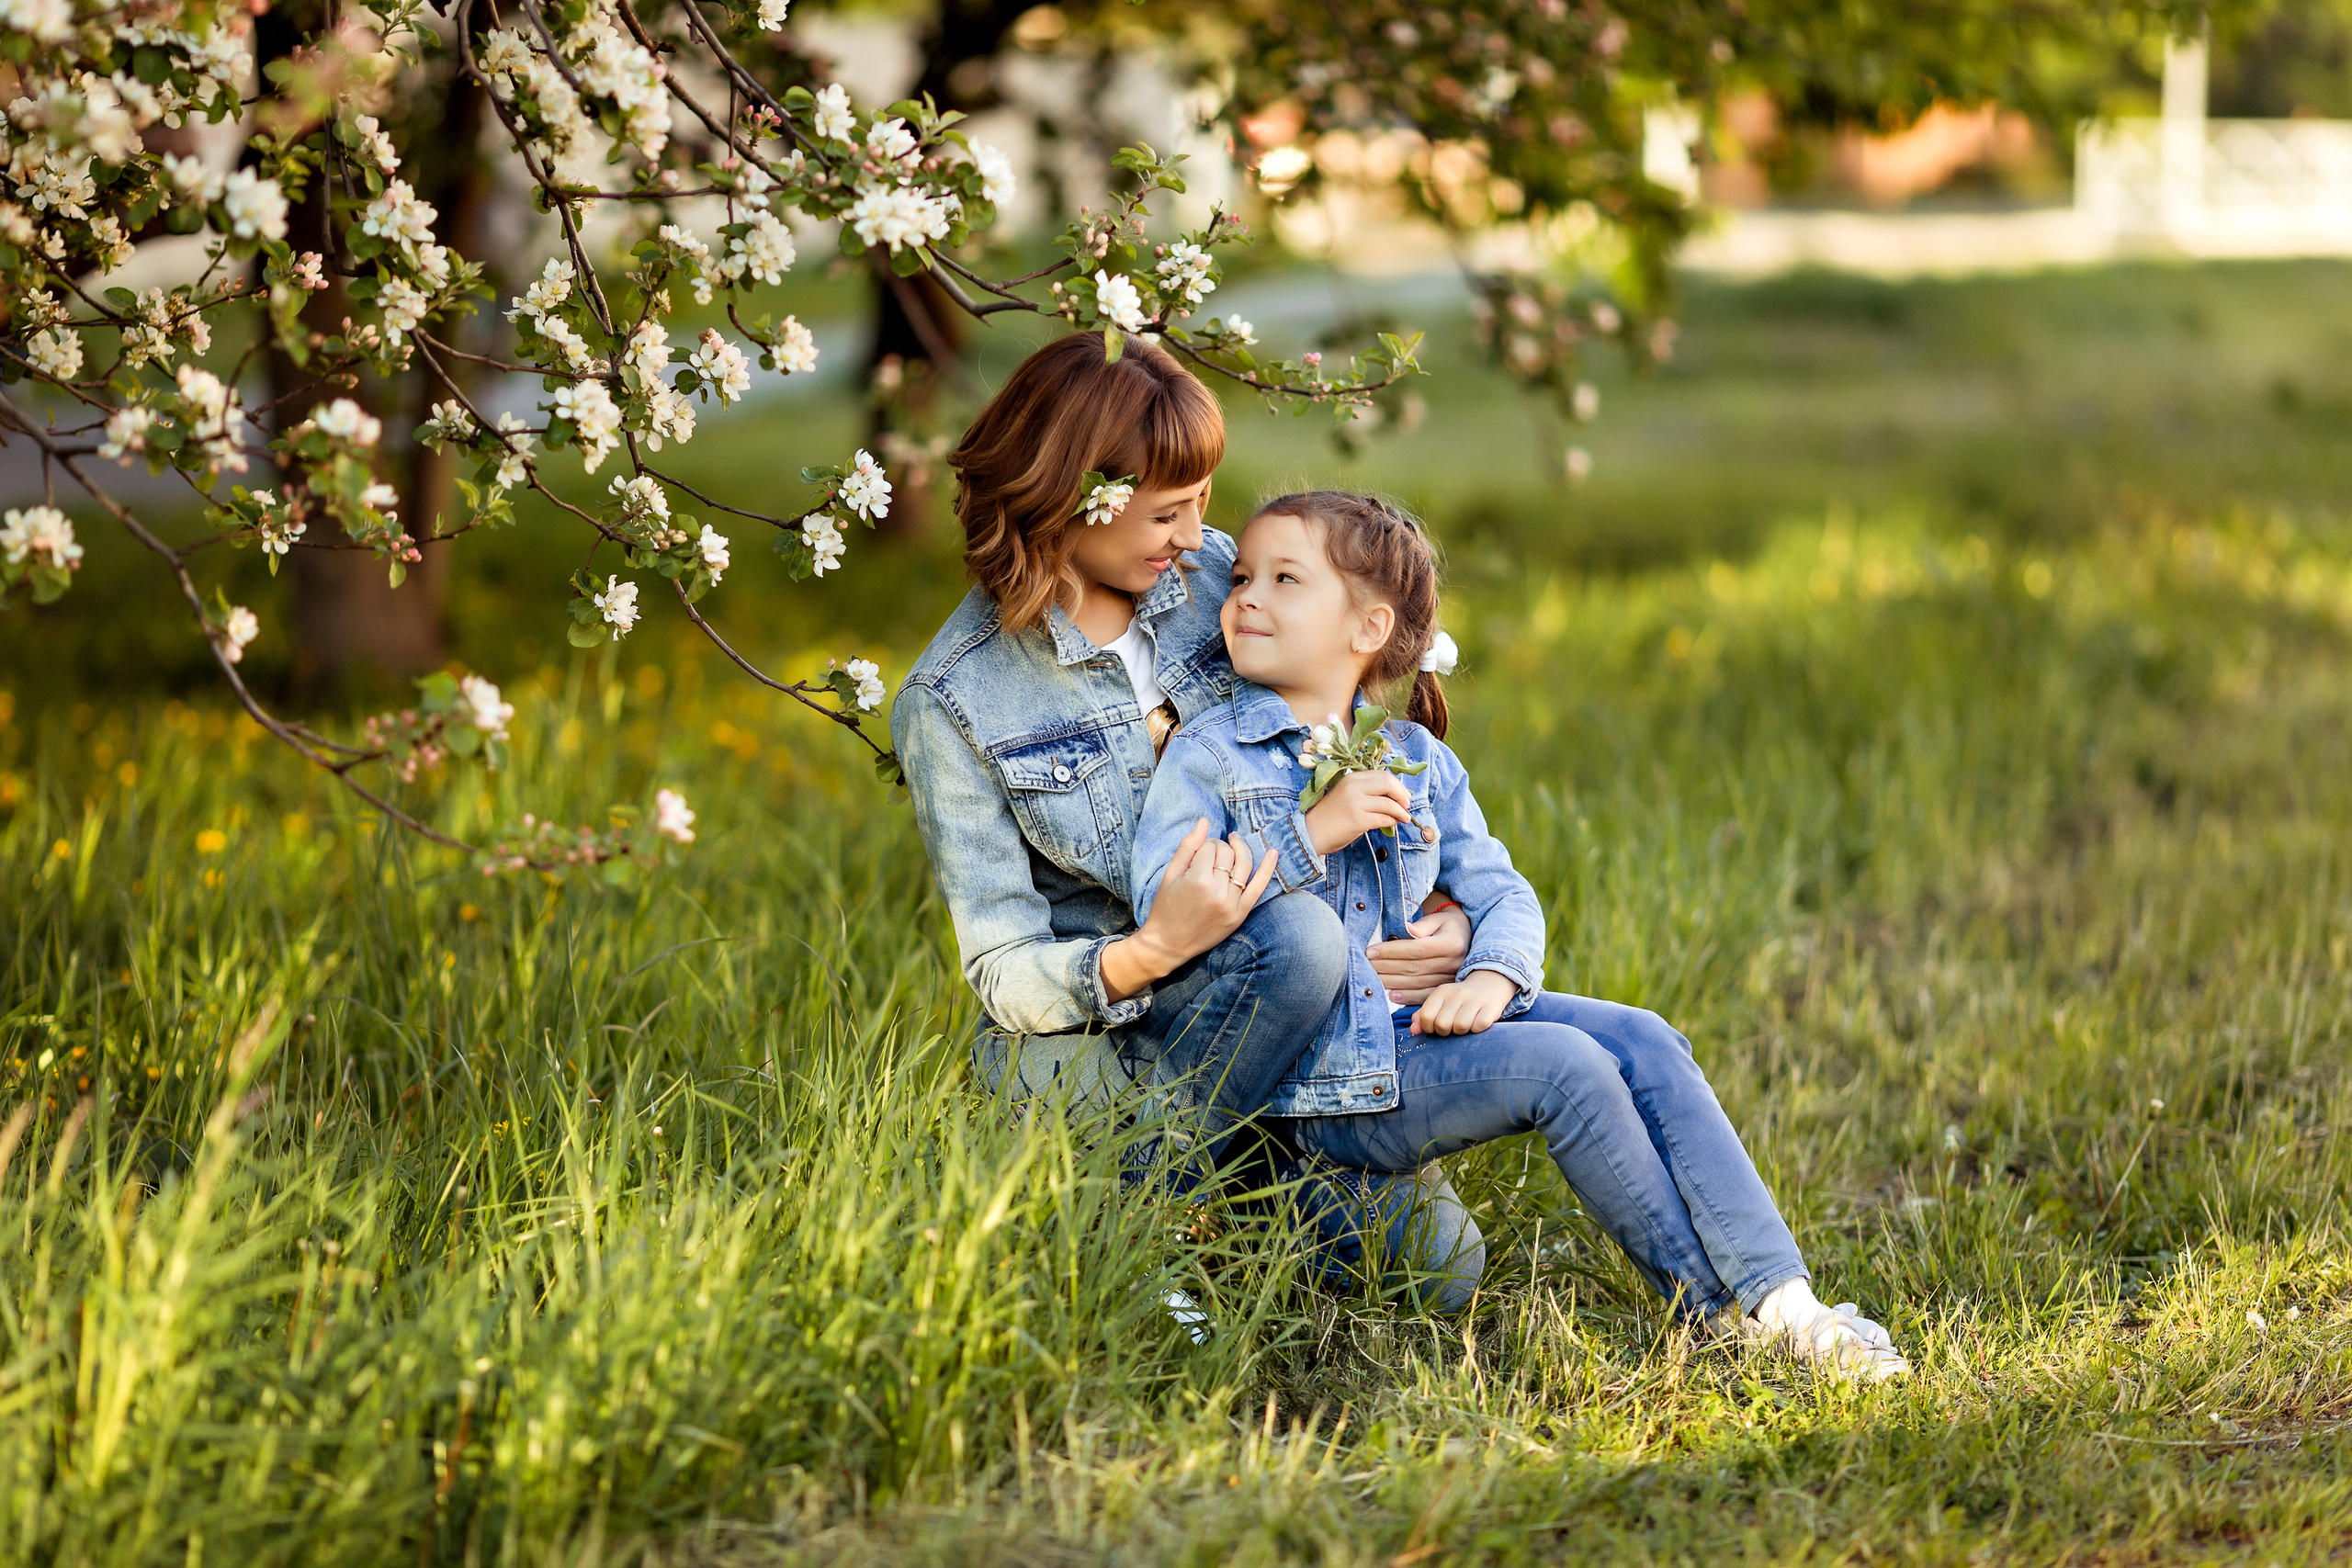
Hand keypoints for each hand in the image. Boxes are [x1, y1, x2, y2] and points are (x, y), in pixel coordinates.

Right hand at [1106, 819, 1276, 998]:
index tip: (1198, 851)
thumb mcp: (1170, 875)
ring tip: (1235, 842)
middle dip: (1219, 847)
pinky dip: (1268, 869)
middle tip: (1210, 852)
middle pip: (1227, 854)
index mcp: (1197, 880)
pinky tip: (1274, 852)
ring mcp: (1231, 904)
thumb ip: (1187, 846)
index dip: (1203, 844)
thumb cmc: (1165, 908)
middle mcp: (1217, 892)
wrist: (1168, 943)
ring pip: (1243, 865)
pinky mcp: (1240, 915)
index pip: (1209, 847)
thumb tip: (1205, 821)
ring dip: (1240, 849)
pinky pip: (1258, 888)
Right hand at [1303, 769, 1412, 854]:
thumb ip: (1365, 791)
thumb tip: (1394, 795)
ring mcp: (1355, 803)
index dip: (1397, 785)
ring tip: (1405, 818)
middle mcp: (1353, 787)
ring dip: (1401, 811)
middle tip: (1407, 805)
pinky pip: (1383, 818)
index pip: (1382, 775)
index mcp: (1351, 778)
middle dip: (1402, 794)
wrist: (1311, 832)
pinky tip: (1393, 824)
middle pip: (1388, 784)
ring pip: (1388, 803)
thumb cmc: (1330, 816)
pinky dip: (1392, 821)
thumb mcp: (1346, 795)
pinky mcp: (1358, 820)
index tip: (1403, 795)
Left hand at [1367, 903, 1471, 1003]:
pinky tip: (1391, 995)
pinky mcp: (1447, 990)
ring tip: (1372, 979)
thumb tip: (1408, 928)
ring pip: (1417, 983)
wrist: (1465, 939)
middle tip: (1365, 965)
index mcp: (1451, 943)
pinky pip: (1425, 996)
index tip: (1370, 951)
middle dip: (1386, 967)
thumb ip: (1423, 924)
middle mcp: (1453, 963)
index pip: (1416, 948)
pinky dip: (1407, 997)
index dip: (1391, 951)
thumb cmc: (1446, 926)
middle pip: (1414, 967)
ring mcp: (1451, 979)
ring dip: (1392, 982)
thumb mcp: (1438, 919)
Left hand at [1410, 970, 1517, 1035]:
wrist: (1488, 987)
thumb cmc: (1459, 1001)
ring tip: (1464, 1026)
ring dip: (1461, 1032)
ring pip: (1460, 1026)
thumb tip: (1413, 1030)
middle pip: (1442, 1024)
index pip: (1426, 1016)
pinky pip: (1479, 1027)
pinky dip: (1477, 1030)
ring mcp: (1476, 999)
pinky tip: (1477, 1024)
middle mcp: (1458, 993)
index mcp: (1442, 991)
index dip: (1429, 1028)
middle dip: (1445, 1032)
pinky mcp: (1491, 1008)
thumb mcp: (1439, 1004)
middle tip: (1451, 1028)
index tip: (1435, 1027)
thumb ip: (1423, 1016)